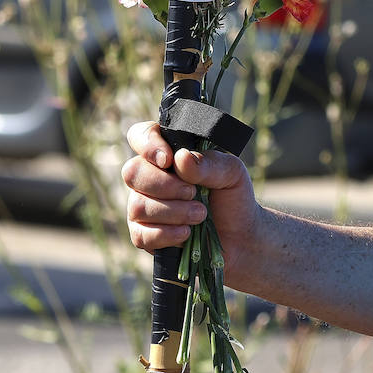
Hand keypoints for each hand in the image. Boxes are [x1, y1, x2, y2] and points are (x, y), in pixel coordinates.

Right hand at [123, 121, 260, 270]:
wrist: (240, 237)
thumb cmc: (233, 197)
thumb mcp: (231, 173)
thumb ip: (209, 163)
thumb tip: (180, 158)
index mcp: (169, 154)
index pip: (140, 136)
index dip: (148, 145)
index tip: (169, 160)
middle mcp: (150, 178)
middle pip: (132, 173)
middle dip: (165, 185)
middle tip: (193, 193)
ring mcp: (143, 207)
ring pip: (138, 206)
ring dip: (174, 212)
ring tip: (200, 215)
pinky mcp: (144, 236)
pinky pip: (141, 235)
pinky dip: (167, 234)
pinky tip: (186, 233)